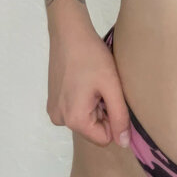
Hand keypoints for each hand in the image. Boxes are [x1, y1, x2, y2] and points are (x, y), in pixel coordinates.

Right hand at [47, 21, 130, 148]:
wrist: (69, 33)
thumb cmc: (92, 57)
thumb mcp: (112, 87)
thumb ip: (120, 117)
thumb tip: (124, 144)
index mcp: (74, 120)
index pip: (104, 138)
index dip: (114, 119)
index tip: (111, 96)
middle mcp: (59, 120)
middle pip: (93, 129)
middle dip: (102, 110)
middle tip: (102, 86)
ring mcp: (54, 109)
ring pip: (85, 118)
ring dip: (94, 103)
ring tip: (94, 81)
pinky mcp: (52, 100)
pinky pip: (75, 109)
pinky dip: (84, 98)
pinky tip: (85, 79)